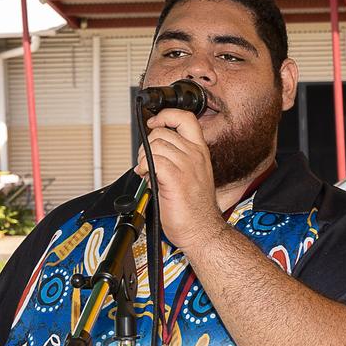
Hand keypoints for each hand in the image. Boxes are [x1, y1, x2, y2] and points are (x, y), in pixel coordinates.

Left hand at [134, 108, 222, 249]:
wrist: (202, 229)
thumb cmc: (195, 208)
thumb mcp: (191, 174)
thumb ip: (176, 158)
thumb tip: (153, 150)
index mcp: (200, 152)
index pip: (186, 118)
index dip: (166, 115)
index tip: (154, 122)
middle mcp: (195, 155)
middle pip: (162, 132)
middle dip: (147, 145)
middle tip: (149, 162)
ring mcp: (187, 166)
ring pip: (155, 145)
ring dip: (144, 158)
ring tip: (149, 173)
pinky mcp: (176, 179)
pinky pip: (152, 160)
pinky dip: (144, 167)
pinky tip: (148, 178)